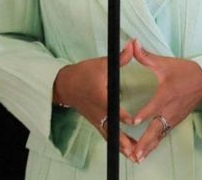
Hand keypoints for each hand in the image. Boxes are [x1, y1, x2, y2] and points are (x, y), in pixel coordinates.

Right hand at [52, 40, 137, 158]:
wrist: (65, 85)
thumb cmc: (83, 74)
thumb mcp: (102, 64)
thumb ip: (121, 58)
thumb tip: (133, 45)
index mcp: (101, 97)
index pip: (113, 109)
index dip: (124, 115)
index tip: (134, 121)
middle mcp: (99, 112)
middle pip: (113, 130)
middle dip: (124, 141)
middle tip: (136, 151)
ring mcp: (97, 120)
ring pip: (111, 137)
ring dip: (122, 147)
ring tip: (135, 157)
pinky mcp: (96, 123)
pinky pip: (108, 137)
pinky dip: (117, 145)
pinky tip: (127, 152)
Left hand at [128, 40, 201, 162]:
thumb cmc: (185, 72)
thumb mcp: (166, 63)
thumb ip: (146, 56)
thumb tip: (133, 43)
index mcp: (167, 94)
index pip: (154, 105)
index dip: (144, 113)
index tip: (134, 121)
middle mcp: (171, 109)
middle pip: (156, 128)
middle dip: (145, 141)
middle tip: (134, 152)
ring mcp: (174, 118)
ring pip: (159, 135)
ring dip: (148, 146)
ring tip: (137, 158)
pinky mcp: (175, 121)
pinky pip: (163, 135)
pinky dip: (154, 144)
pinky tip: (145, 152)